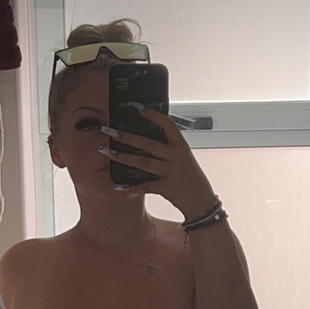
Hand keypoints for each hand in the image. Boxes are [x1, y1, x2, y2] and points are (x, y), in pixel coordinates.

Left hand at [98, 108, 215, 219]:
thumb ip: (170, 149)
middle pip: (148, 144)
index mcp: (181, 146)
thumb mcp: (184, 158)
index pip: (167, 125)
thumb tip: (147, 139)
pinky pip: (144, 186)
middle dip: (127, 137)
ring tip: (107, 152)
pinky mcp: (165, 188)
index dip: (152, 115)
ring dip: (123, 157)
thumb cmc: (191, 178)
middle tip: (110, 131)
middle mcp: (176, 157)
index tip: (137, 106)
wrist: (202, 201)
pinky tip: (118, 186)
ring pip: (143, 162)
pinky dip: (131, 187)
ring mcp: (170, 172)